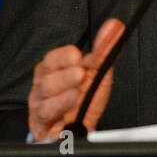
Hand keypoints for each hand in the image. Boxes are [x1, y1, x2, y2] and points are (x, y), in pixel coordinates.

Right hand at [27, 18, 125, 141]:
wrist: (74, 130)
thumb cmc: (81, 98)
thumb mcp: (96, 72)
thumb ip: (104, 50)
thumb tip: (116, 26)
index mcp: (52, 70)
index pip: (52, 59)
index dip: (64, 56)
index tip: (77, 56)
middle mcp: (42, 86)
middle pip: (47, 78)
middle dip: (64, 76)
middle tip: (80, 74)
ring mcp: (40, 107)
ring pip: (45, 99)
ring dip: (62, 96)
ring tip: (77, 93)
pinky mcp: (42, 128)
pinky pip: (46, 120)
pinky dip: (58, 114)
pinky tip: (69, 111)